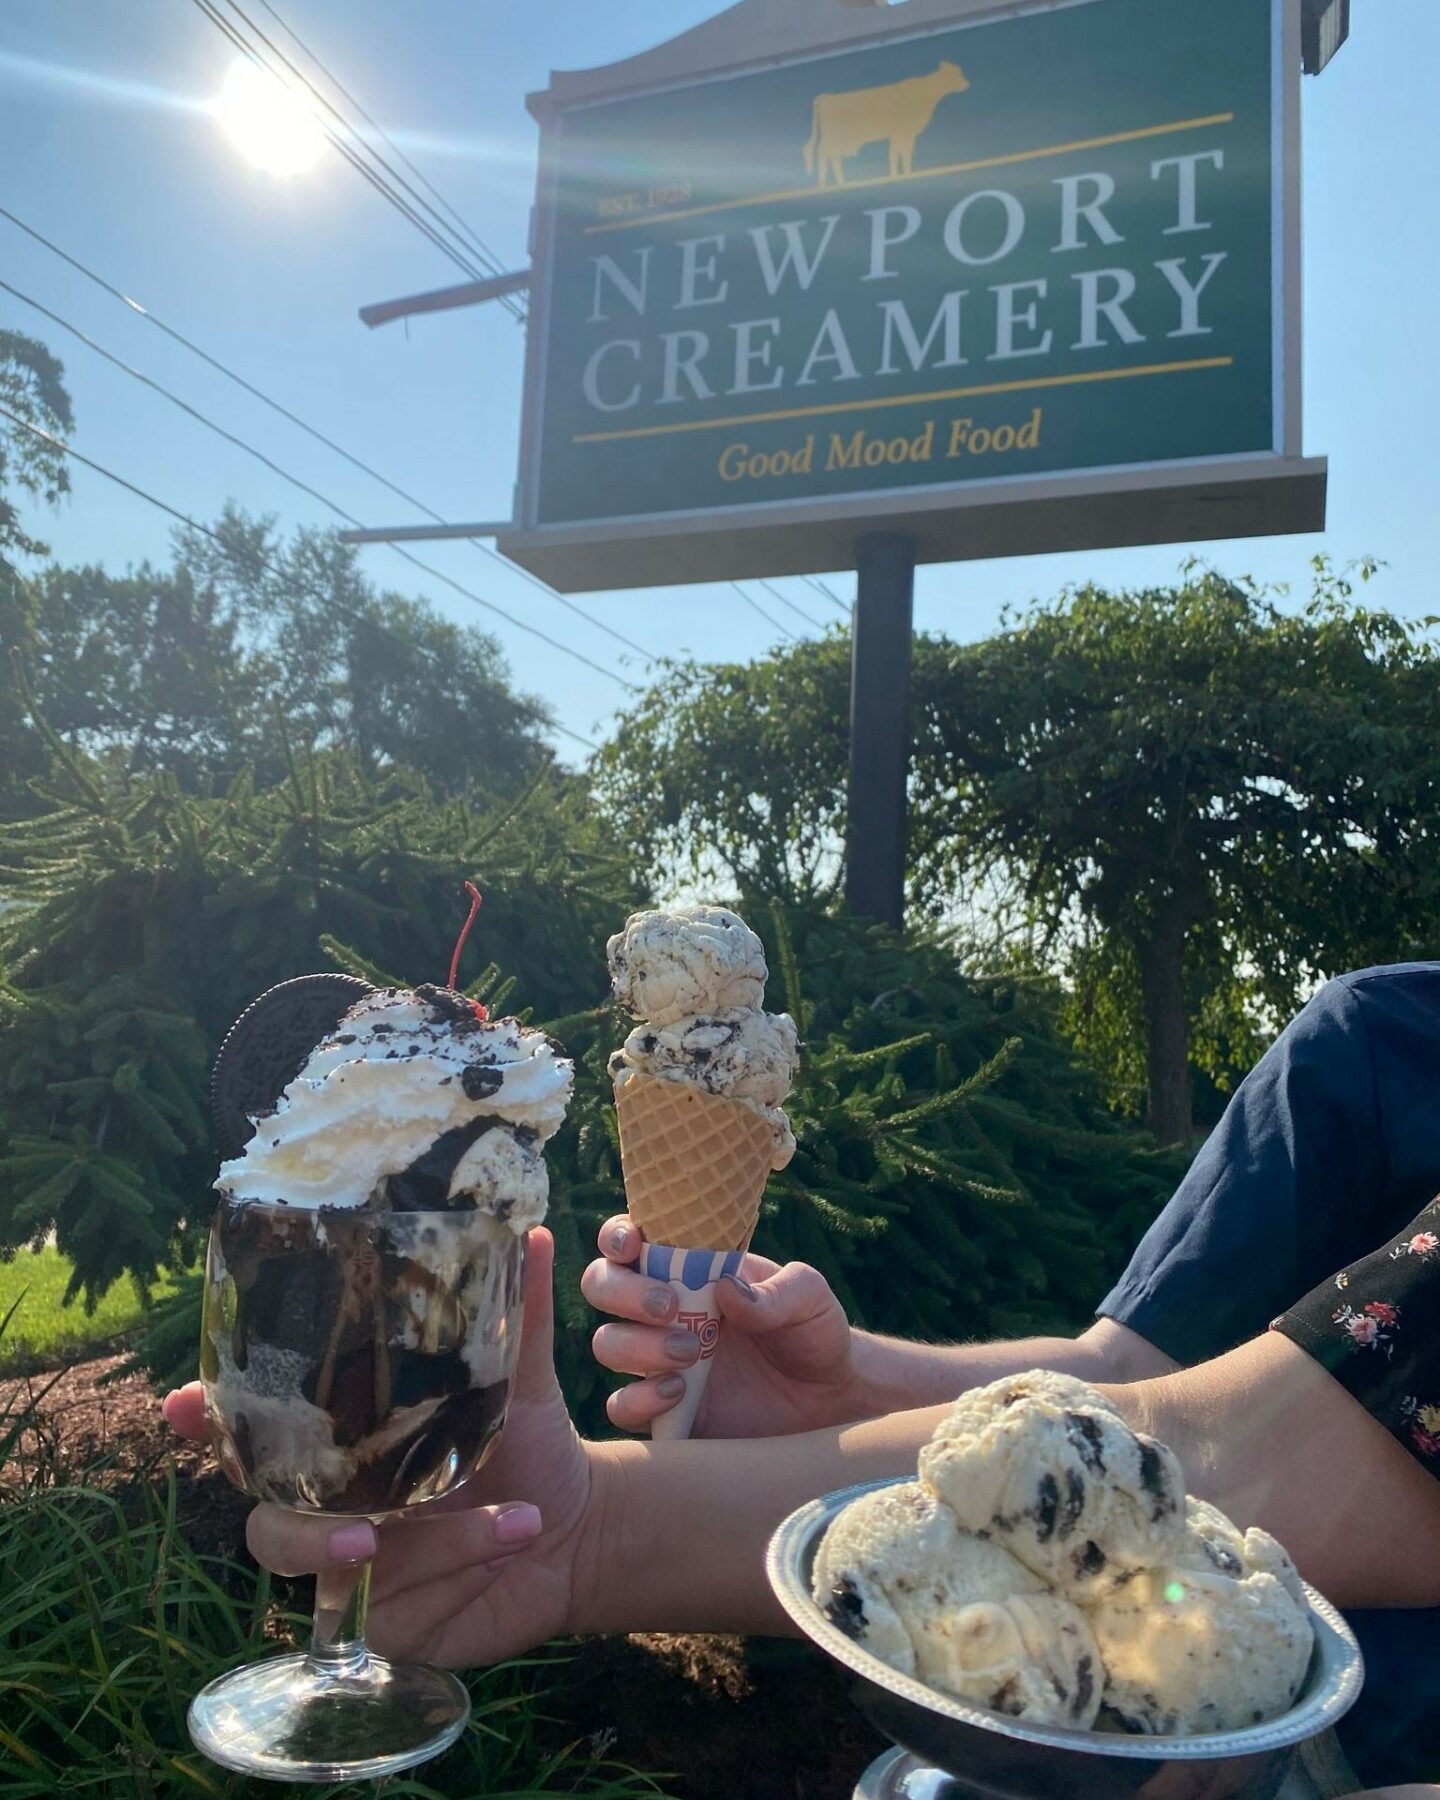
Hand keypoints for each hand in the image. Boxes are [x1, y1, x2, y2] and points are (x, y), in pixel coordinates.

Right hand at [164, 1228, 607, 1666]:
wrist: (577, 1535)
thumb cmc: (530, 1449)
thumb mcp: (526, 1383)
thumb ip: (520, 1318)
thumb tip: (535, 1233)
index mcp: (346, 1436)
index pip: (254, 1428)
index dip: (203, 1419)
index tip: (176, 1404)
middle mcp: (332, 1501)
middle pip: (267, 1514)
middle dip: (301, 1526)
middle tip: (366, 1529)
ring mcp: (347, 1566)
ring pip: (331, 1566)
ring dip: (428, 1544)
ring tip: (494, 1518)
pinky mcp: (384, 1619)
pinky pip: (404, 1601)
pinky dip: (465, 1560)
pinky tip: (520, 1529)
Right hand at [581, 1216, 861, 1436]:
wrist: (829, 1403)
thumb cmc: (814, 1333)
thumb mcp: (810, 1299)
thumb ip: (775, 1292)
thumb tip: (726, 1289)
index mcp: (688, 1267)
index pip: (630, 1241)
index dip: (617, 1236)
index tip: (633, 1244)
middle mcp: (661, 1309)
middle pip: (601, 1286)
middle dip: (622, 1292)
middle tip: (670, 1306)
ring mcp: (657, 1360)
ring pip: (606, 1343)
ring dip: (636, 1345)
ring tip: (689, 1354)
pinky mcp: (663, 1410)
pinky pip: (621, 1406)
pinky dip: (639, 1399)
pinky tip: (678, 1393)